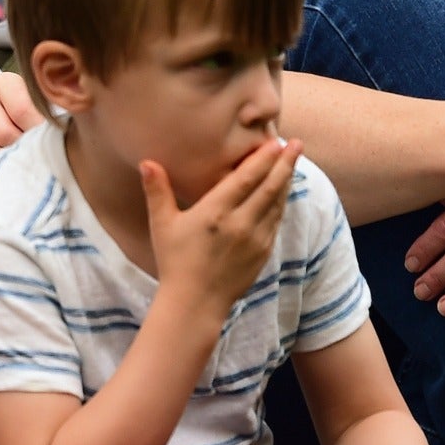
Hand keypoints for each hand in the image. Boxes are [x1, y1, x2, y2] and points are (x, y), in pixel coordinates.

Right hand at [0, 73, 43, 168]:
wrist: (2, 111)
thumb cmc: (31, 112)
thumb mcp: (41, 104)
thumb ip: (48, 113)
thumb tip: (57, 136)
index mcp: (5, 83)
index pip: (22, 110)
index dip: (37, 131)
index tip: (49, 141)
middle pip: (3, 132)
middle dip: (21, 148)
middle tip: (34, 154)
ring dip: (1, 159)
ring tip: (16, 161)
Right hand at [144, 138, 298, 308]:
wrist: (195, 302)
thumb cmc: (175, 262)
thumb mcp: (162, 224)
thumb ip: (157, 191)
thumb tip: (147, 161)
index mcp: (215, 212)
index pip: (246, 178)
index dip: (263, 158)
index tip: (275, 142)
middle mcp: (240, 223)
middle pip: (269, 186)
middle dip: (285, 163)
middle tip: (296, 143)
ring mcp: (255, 239)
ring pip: (277, 203)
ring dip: (286, 181)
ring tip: (293, 162)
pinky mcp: (263, 253)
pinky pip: (276, 221)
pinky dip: (282, 203)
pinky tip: (283, 193)